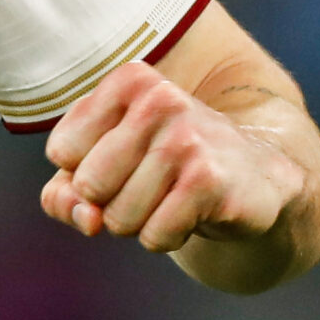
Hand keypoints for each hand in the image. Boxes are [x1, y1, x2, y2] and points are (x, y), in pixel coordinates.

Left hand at [40, 60, 304, 253]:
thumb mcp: (105, 168)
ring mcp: (188, 138)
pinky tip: (194, 214)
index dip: (84, 172)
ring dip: (140, 223)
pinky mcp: (210, 181)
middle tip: (152, 185)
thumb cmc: (163, 169)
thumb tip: (85, 218)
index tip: (125, 161)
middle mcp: (159, 100)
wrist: (256, 179)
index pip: (62, 150)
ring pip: (119, 217)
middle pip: (88, 186)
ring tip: (173, 198)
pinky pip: (154, 235)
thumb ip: (64, 194)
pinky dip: (166, 237)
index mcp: (128, 81)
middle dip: (111, 203)